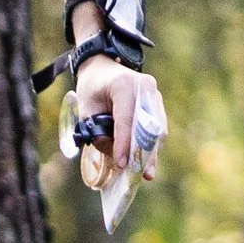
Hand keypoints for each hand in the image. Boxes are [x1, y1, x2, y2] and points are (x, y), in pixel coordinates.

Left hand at [74, 59, 159, 186]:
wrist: (102, 68)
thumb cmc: (92, 88)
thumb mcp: (86, 109)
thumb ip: (97, 132)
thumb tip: (116, 157)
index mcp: (124, 85)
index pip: (126, 119)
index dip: (124, 144)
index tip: (121, 164)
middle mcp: (144, 87)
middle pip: (148, 125)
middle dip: (145, 153)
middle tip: (143, 175)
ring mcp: (154, 94)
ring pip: (157, 128)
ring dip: (152, 152)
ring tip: (147, 172)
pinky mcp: (157, 102)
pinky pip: (157, 127)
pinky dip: (152, 145)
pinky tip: (147, 161)